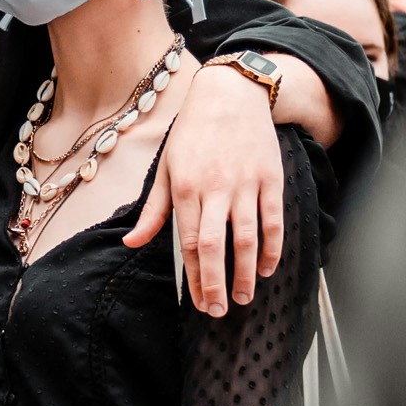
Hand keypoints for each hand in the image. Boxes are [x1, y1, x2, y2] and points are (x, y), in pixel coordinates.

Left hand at [125, 61, 282, 314]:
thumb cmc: (192, 132)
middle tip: (219, 310)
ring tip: (244, 296)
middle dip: (217, 284)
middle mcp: (215, 188)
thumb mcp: (166, 168)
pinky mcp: (269, 178)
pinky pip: (273, 220)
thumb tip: (132, 242)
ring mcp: (245, 184)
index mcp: (185, 188)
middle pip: (216, 246)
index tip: (199, 302)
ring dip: (246, 272)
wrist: (230, 94)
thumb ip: (153, 210)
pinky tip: (267, 267)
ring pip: (247, 237)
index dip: (195, 277)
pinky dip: (273, 247)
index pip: (190, 243)